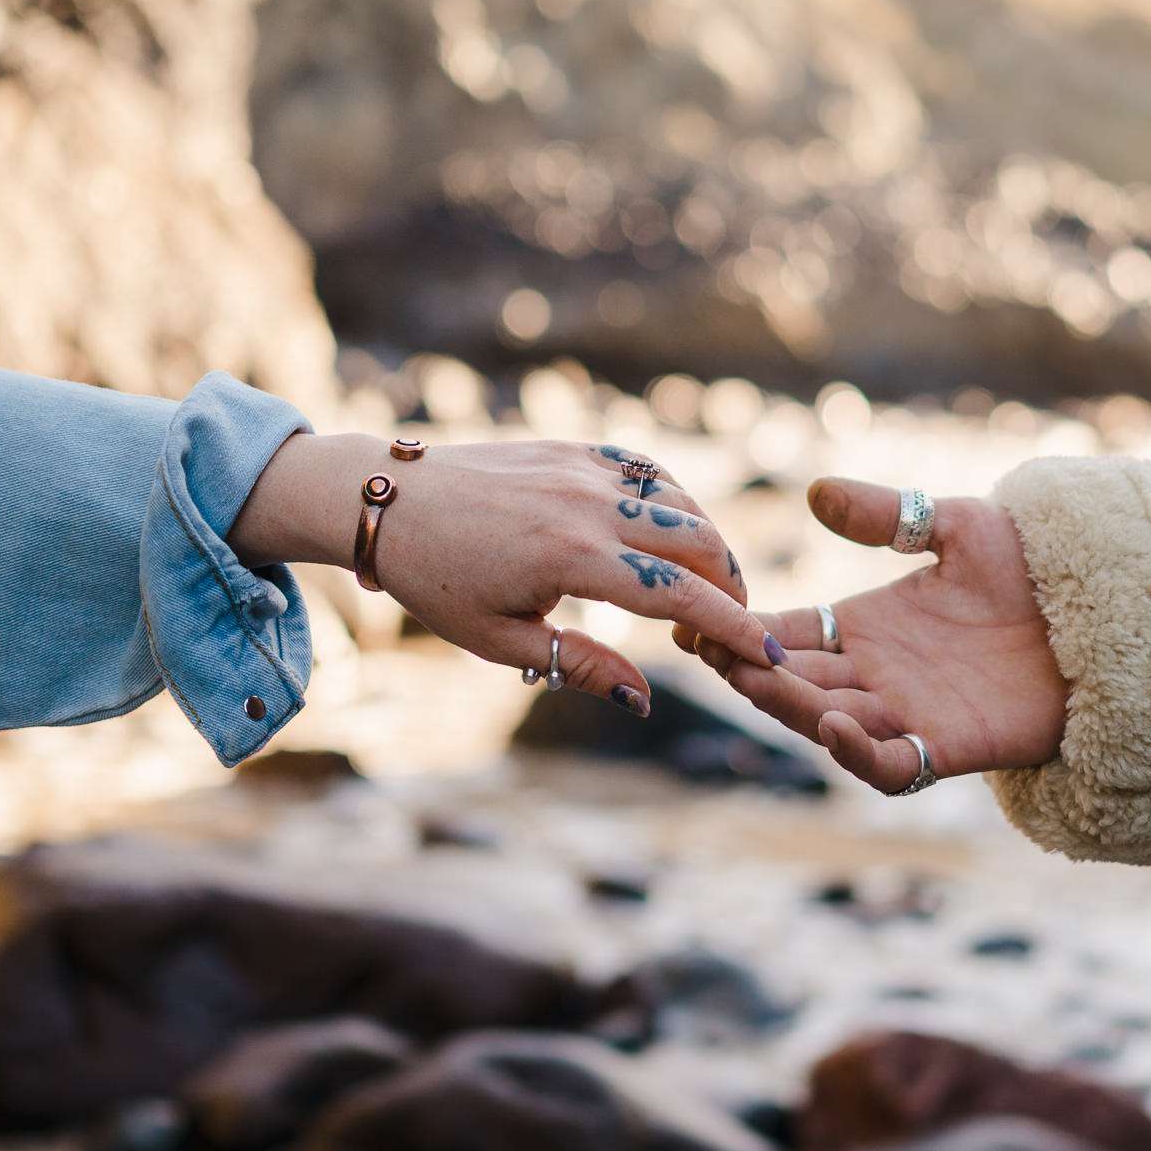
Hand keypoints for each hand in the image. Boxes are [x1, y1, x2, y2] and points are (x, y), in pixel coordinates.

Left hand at [230, 434, 781, 713]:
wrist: (386, 502)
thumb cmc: (436, 581)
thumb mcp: (500, 640)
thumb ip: (581, 666)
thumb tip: (645, 701)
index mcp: (572, 558)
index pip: (678, 595)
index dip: (731, 624)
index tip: (763, 652)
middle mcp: (588, 505)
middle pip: (697, 541)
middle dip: (730, 585)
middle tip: (735, 624)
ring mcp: (584, 469)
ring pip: (681, 502)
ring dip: (708, 544)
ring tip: (707, 587)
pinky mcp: (575, 449)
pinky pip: (649, 472)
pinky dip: (676, 502)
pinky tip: (675, 531)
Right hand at [688, 477, 1067, 792]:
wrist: (1109, 609)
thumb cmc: (1036, 566)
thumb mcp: (954, 525)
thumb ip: (886, 515)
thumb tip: (814, 493)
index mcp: (869, 627)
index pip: (789, 635)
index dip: (742, 631)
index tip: (696, 618)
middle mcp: (879, 676)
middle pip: (796, 681)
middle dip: (749, 668)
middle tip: (707, 648)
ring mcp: (911, 713)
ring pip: (829, 722)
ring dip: (788, 704)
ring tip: (753, 676)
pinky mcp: (949, 746)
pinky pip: (891, 765)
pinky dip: (857, 753)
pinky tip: (831, 725)